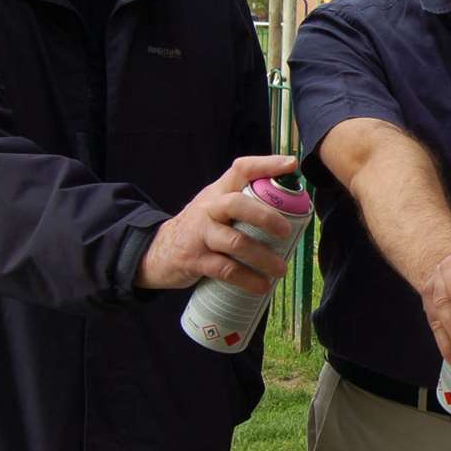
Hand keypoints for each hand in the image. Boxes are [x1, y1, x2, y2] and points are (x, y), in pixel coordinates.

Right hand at [136, 155, 299, 293]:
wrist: (158, 252)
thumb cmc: (200, 228)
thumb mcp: (216, 207)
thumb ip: (245, 204)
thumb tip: (291, 210)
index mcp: (219, 192)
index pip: (241, 169)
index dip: (267, 165)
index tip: (292, 165)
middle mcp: (209, 209)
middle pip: (238, 205)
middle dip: (266, 217)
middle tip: (287, 232)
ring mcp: (201, 235)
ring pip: (235, 242)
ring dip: (262, 257)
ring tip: (281, 269)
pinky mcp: (195, 260)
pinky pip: (226, 269)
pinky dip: (247, 279)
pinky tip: (262, 286)